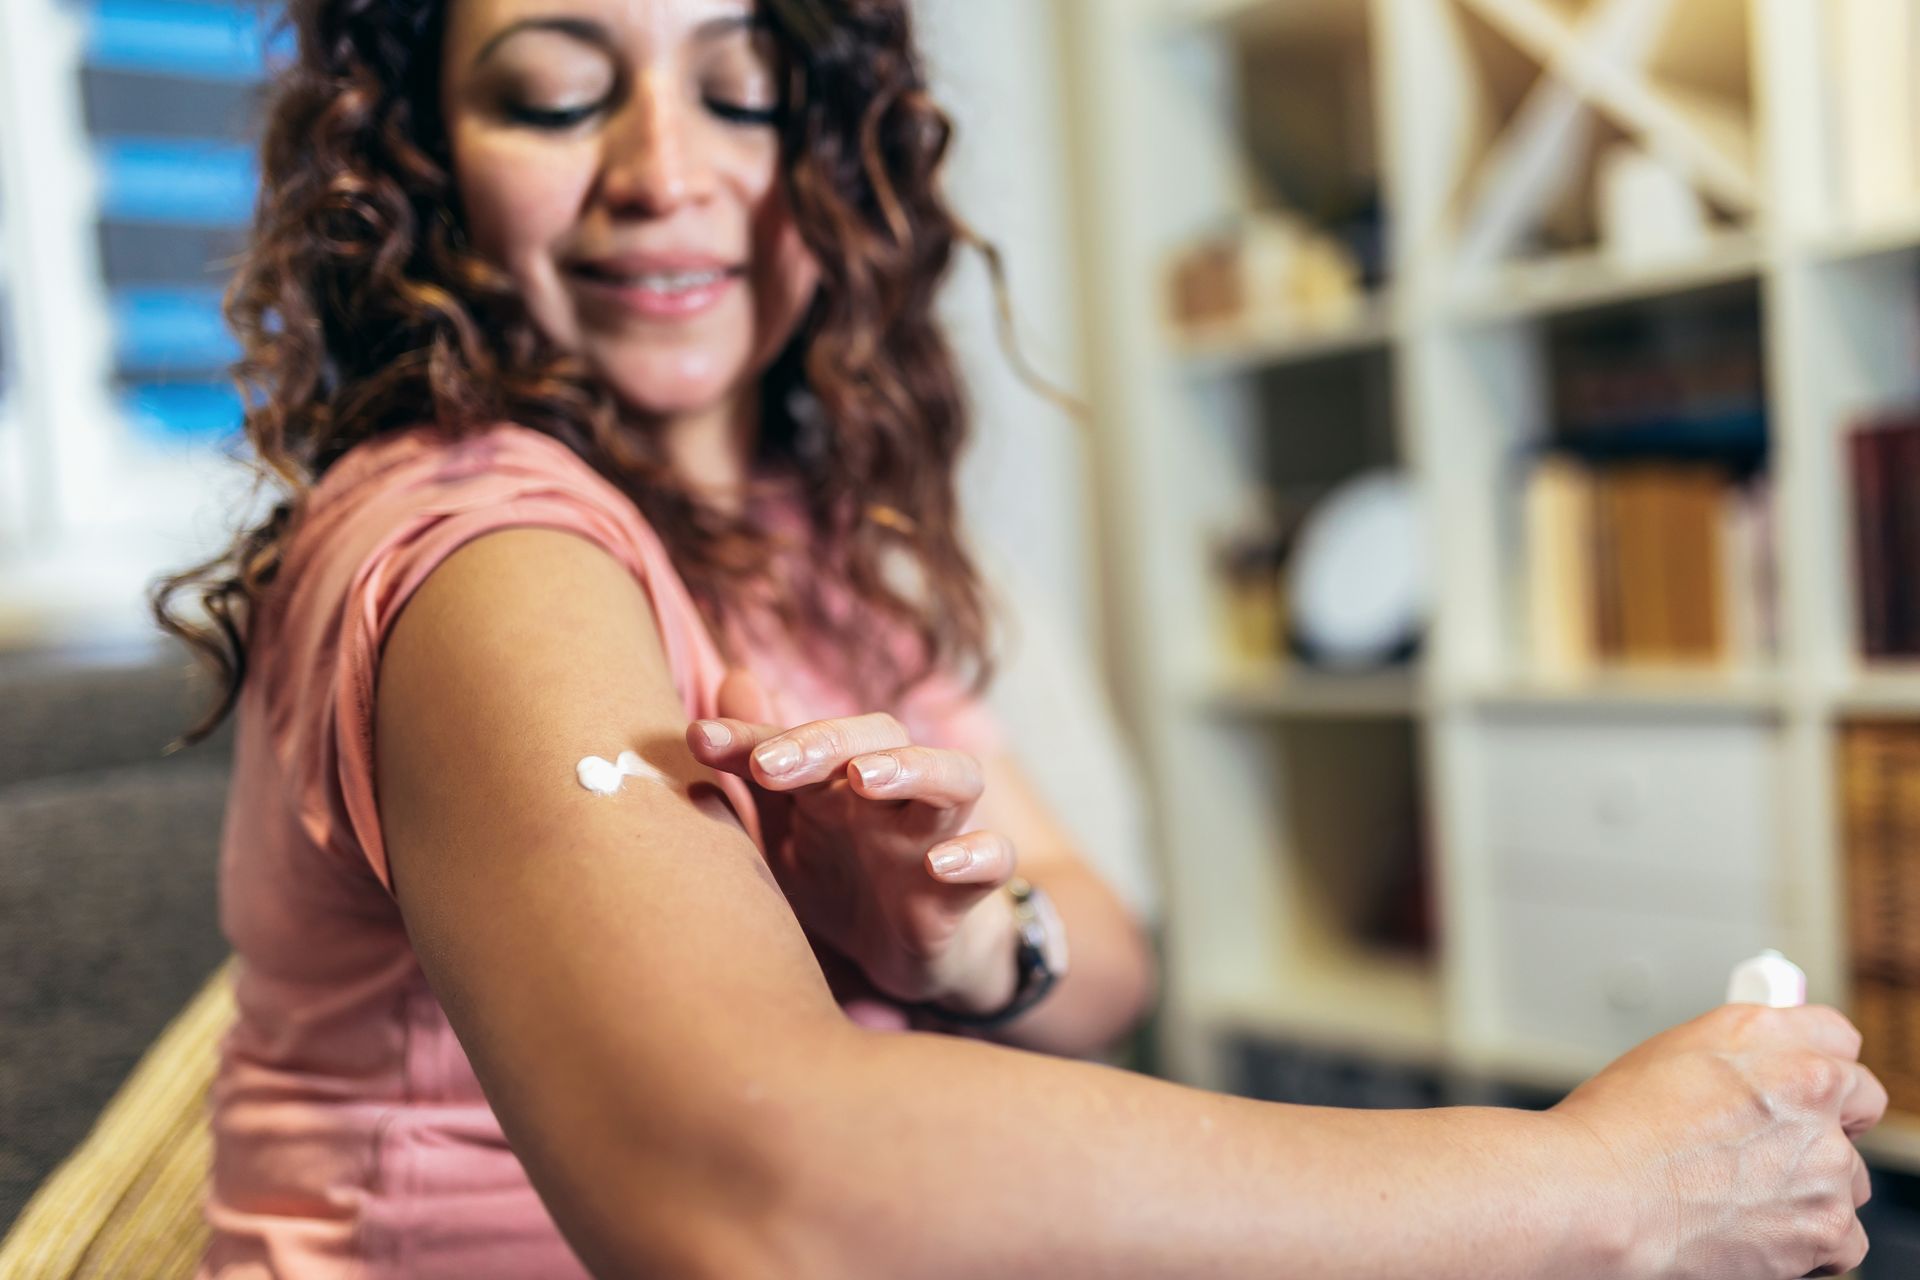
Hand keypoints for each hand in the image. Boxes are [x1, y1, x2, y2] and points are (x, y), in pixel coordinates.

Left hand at [686, 668, 1020, 1013]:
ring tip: (867, 777)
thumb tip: (732, 679)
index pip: (801, 739)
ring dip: (915, 767)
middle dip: (828, 741)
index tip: (701, 741)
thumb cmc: (840, 877)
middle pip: (882, 735)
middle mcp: (892, 796)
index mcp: (839, 778)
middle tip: (771, 766)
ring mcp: (934, 837)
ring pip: (956, 778)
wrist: (901, 957)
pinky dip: (977, 855)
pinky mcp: (965, 891)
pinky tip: (942, 863)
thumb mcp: (786, 827)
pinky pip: (996, 859)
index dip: (751, 736)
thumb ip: (757, 765)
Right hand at [1552, 1003, 1887, 1279]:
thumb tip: (1757, 1071)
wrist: (1597, 1196)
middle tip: (1777, 1144)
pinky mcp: (1827, 1224)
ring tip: (1742, 1194)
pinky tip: (1756, 1229)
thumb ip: (1735, 1056)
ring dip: (1811, 1186)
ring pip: (1847, 1176)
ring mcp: (1825, 1159)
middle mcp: (1807, 1087)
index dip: (1817, 1062)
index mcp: (1764, 1033)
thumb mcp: (1667, 1054)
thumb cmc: (1610, 1131)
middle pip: (1857, 1103)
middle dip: (1826, 1123)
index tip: (1809, 1081)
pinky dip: (1808, 1241)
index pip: (1836, 1037)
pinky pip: (1843, 1238)